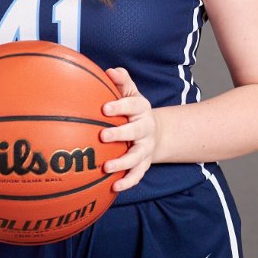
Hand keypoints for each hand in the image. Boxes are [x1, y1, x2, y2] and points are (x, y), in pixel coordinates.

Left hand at [100, 67, 155, 192]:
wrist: (154, 131)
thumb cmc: (132, 109)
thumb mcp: (130, 92)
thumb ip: (121, 80)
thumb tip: (110, 70)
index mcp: (141, 108)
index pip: (133, 105)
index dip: (120, 106)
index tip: (104, 108)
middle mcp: (146, 128)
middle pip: (136, 131)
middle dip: (120, 133)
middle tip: (103, 135)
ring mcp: (146, 148)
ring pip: (137, 157)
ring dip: (122, 163)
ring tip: (105, 167)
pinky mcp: (144, 164)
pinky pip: (137, 175)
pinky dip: (127, 182)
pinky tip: (114, 187)